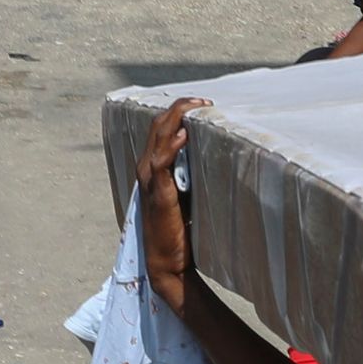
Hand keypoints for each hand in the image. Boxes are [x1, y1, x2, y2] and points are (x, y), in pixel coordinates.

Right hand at [135, 96, 204, 312]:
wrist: (167, 263)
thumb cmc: (179, 232)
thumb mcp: (187, 195)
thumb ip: (193, 175)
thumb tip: (216, 156)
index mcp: (152, 168)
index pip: (159, 128)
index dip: (178, 111)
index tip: (202, 103)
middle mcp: (146, 170)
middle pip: (157, 125)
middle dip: (180, 107)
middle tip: (205, 101)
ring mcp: (149, 182)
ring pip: (157, 138)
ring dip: (177, 119)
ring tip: (198, 107)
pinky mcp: (158, 196)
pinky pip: (160, 165)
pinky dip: (171, 147)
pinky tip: (184, 136)